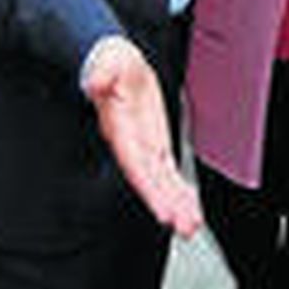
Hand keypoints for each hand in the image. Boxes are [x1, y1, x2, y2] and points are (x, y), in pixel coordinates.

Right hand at [82, 38, 201, 236]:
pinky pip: (167, 172)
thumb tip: (98, 81)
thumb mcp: (107, 62)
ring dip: (176, 204)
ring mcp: (144, 147)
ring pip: (161, 182)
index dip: (150, 190)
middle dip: (168, 205)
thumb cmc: (109, 62)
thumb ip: (104, 74)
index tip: (164, 212)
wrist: (114, 61)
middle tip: (185, 227)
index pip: (137, 165)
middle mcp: (132, 145)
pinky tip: (188, 205)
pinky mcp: (154, 144)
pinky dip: (178, 189)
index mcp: (121, 130)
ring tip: (191, 226)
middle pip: (151, 181)